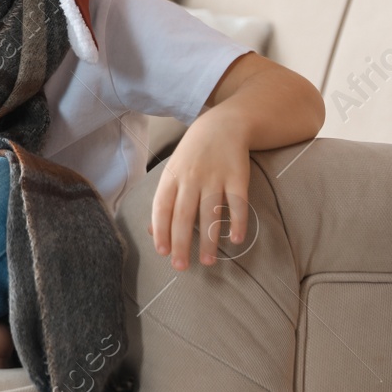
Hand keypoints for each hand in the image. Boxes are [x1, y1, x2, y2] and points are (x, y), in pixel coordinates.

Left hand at [149, 111, 250, 269]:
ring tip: (208, 261)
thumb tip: (153, 233)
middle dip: (181, 243)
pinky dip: (237, 221)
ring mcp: (215, 177)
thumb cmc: (192, 156)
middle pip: (184, 214)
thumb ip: (164, 201)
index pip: (162, 207)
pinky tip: (236, 239)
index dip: (161, 230)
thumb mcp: (173, 173)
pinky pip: (238, 203)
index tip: (163, 252)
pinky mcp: (238, 177)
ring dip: (209, 239)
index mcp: (171, 177)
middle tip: (181, 266)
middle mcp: (191, 178)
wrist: (222, 125)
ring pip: (210, 212)